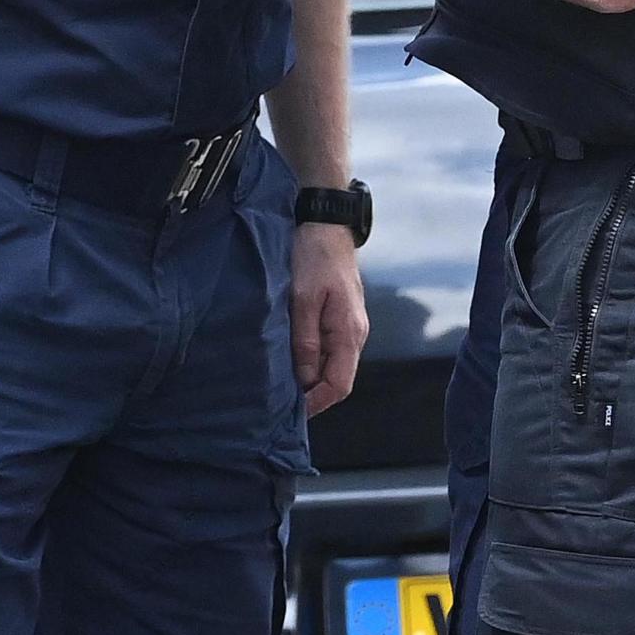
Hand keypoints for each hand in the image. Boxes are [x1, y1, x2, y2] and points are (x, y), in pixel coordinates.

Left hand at [287, 217, 368, 415]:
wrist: (326, 223)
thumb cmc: (314, 257)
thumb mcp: (303, 298)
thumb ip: (305, 340)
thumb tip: (305, 379)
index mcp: (349, 333)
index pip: (339, 385)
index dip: (316, 403)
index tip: (290, 411)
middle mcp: (355, 334)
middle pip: (338, 379)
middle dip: (312, 394)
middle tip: (279, 400)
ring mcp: (350, 326)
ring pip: (333, 365)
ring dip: (311, 377)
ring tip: (281, 382)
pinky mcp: (341, 317)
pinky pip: (330, 349)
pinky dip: (312, 360)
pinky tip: (291, 359)